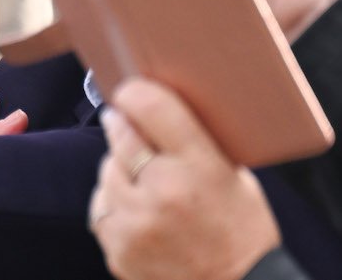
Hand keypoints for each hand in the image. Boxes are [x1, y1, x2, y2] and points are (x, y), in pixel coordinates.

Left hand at [89, 79, 279, 279]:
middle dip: (123, 127)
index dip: (134, 93)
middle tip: (128, 126)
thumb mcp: (234, 175)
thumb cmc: (240, 230)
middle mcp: (164, 191)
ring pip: (106, 172)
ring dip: (119, 171)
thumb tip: (154, 107)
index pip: (151, 107)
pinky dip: (113, 204)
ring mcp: (137, 223)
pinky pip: (101, 207)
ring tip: (145, 184)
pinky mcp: (118, 249)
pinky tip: (138, 212)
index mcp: (199, 166)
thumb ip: (194, 141)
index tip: (129, 93)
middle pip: (121, 135)